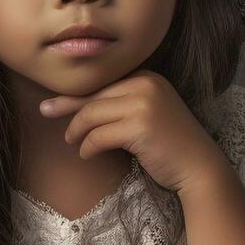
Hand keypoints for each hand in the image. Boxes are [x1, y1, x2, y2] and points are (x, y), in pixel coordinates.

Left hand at [40, 70, 233, 195]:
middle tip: (45, 112)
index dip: (75, 94)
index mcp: (146, 77)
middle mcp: (145, 84)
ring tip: (73, 142)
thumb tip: (77, 107)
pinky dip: (88, 147)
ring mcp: (143, 103)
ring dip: (77, 132)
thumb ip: (119, 105)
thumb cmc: (169, 145)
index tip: (52, 102)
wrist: (198, 167)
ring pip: (91, 115)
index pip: (102, 84)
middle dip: (67, 108)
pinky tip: (87, 155)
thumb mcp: (145, 115)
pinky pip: (98, 136)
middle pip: (93, 96)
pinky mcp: (139, 126)